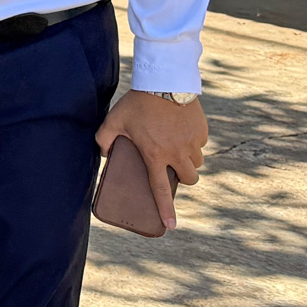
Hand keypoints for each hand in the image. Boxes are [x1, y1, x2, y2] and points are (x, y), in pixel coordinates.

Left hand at [95, 90, 208, 229]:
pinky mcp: (202, 131)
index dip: (166, 210)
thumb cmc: (137, 102)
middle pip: (189, 179)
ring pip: (197, 163)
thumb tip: (103, 153)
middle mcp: (177, 153)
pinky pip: (201, 144)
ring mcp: (192, 142)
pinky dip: (193, 142)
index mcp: (155, 155)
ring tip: (176, 148)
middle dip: (183, 179)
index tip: (170, 226)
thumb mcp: (114, 120)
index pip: (160, 189)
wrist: (164, 80)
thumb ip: (104, 138)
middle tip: (171, 168)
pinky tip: (181, 130)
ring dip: (189, 161)